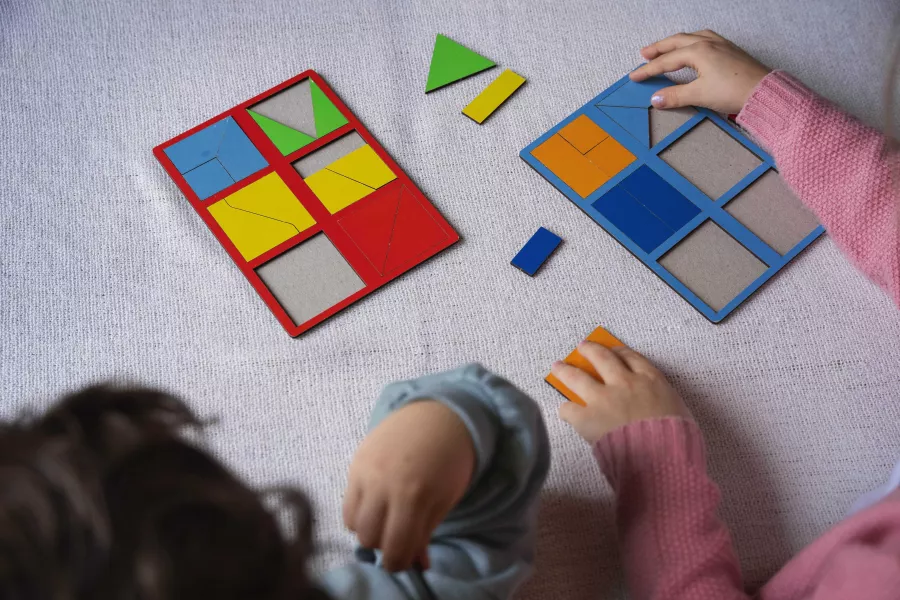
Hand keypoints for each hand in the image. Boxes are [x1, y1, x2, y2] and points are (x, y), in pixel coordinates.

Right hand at [343, 400, 474, 571]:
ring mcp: (365, 472)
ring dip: (369, 529)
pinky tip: (376, 504)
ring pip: (353, 524)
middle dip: (384, 545)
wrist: (438, 414)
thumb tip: (416, 564)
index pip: (395, 549)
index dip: (399, 563)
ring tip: (386, 519)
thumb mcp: (445, 499)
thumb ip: (426, 532)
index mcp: (413, 496)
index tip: (405, 559)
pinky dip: (359, 513)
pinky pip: (346, 503)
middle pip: (369, 539)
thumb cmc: (450, 460)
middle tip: (398, 536)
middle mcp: (383, 485)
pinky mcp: (355, 462)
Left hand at [552, 343, 690, 443]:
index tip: (610, 350)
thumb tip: (655, 403)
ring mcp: (603, 399)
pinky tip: (565, 411)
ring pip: (577, 376)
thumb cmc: (677, 438)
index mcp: (649, 379)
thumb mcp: (678, 409)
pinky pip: (570, 409)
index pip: (629, 357)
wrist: (662, 457)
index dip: (617, 351)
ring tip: (557, 367)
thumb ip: (663, 399)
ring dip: (565, 371)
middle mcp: (623, 382)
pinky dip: (566, 410)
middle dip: (589, 350)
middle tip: (582, 347)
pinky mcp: (587, 418)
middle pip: (601, 358)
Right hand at [630, 30, 770, 113]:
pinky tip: (694, 46)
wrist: (763, 92)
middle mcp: (708, 43)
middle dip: (659, 48)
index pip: (666, 61)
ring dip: (676, 42)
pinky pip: (706, 38)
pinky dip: (692, 41)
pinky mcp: (730, 50)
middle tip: (644, 54)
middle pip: (677, 42)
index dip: (648, 69)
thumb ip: (675, 96)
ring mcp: (721, 44)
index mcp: (698, 51)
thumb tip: (655, 99)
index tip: (634, 76)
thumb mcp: (699, 95)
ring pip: (692, 37)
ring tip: (667, 47)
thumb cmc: (733, 91)